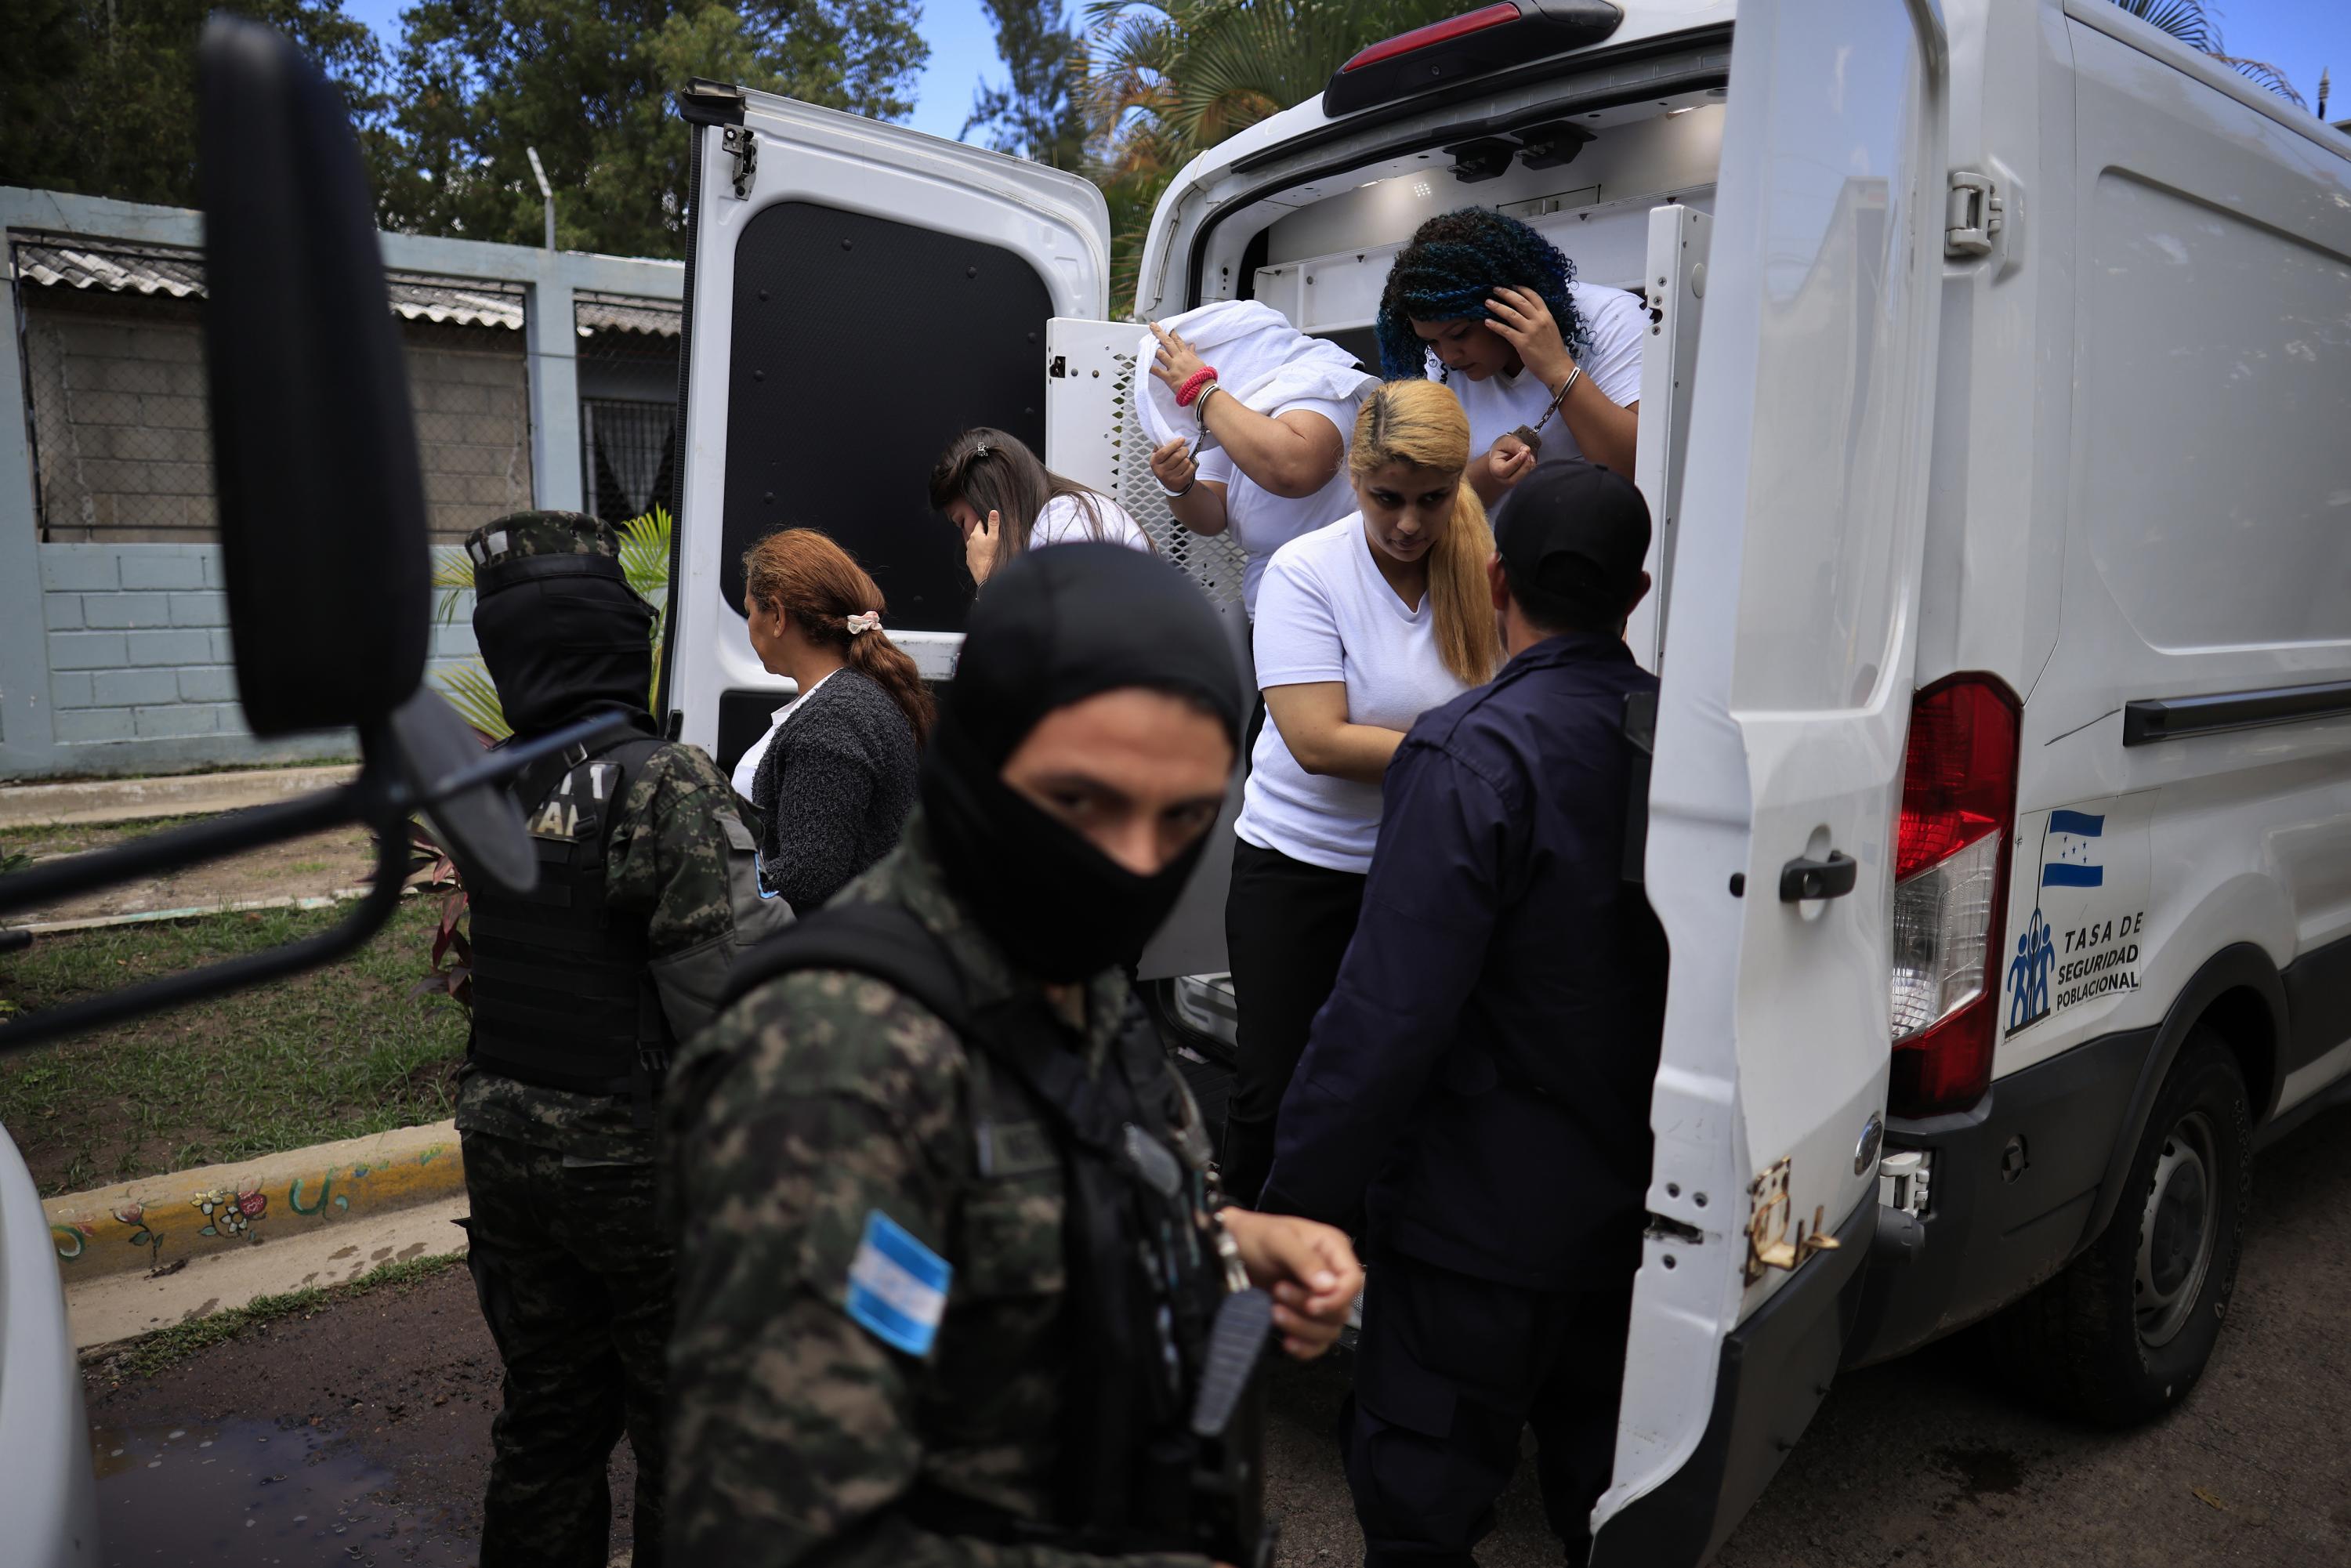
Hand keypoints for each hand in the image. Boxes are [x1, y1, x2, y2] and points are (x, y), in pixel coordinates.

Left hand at [965, 509, 998, 583]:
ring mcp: (969, 552)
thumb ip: (994, 524)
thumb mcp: (994, 538)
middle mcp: (970, 542)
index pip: (980, 523)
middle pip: (977, 534)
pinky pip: (974, 553)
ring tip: (989, 547)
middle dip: (984, 533)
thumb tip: (993, 512)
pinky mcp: (970, 560)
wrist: (985, 574)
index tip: (991, 524)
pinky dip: (979, 553)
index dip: (987, 523)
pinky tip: (985, 555)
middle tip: (992, 536)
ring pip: (975, 544)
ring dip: (981, 543)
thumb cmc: (990, 556)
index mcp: (975, 534)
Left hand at [1148, 321, 1209, 392]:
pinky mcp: (1169, 378)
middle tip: (1153, 326)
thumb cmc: (1204, 378)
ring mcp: (1173, 367)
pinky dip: (1150, 368)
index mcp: (1187, 355)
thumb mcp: (1200, 363)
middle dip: (1159, 333)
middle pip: (1168, 343)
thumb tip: (1192, 345)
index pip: (1178, 341)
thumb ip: (1193, 354)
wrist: (1203, 390)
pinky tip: (1144, 364)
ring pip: (1161, 355)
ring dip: (1154, 350)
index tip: (1168, 328)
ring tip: (1147, 344)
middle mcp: (1179, 359)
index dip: (1172, 334)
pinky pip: (1157, 371)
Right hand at [1149, 437, 1197, 494]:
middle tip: (1185, 450)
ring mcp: (1170, 478)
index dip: (1174, 444)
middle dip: (1184, 450)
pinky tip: (1187, 467)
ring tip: (1184, 460)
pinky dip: (1191, 465)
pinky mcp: (1180, 482)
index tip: (1181, 439)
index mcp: (1154, 462)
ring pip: (1185, 462)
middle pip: (1177, 456)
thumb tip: (1168, 436)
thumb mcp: (1159, 457)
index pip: (1164, 451)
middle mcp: (1161, 471)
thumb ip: (1161, 447)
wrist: (1171, 484)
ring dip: (1187, 458)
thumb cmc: (1165, 466)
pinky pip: (1190, 469)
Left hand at [1217, 1208, 1362, 1359]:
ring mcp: (1319, 1299)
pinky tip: (1286, 1342)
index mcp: (1333, 1249)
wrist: (1229, 1250)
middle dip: (1308, 1309)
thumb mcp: (1278, 1239)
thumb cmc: (1255, 1236)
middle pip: (1341, 1309)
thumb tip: (1329, 1287)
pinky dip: (1305, 1347)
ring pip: (1329, 1329)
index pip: (1353, 1281)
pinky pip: (1318, 1343)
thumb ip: (1304, 1260)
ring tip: (1273, 1311)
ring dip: (1302, 1327)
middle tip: (1278, 1291)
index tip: (1311, 1305)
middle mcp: (1331, 1275)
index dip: (1338, 1298)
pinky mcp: (1305, 1318)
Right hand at [1476, 432, 1537, 493]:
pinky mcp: (1521, 482)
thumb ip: (1514, 445)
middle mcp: (1501, 479)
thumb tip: (1527, 450)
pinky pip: (1529, 477)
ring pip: (1522, 480)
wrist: (1503, 454)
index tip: (1524, 453)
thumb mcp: (1505, 442)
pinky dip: (1532, 467)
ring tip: (1527, 454)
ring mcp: (1511, 482)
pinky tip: (1528, 458)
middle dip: (1524, 466)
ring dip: (1529, 466)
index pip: (1504, 470)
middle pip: (1513, 480)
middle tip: (1528, 453)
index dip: (1516, 462)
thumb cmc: (1502, 448)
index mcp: (1494, 468)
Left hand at [1483, 285, 1575, 389]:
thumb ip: (1540, 320)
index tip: (1512, 285)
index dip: (1522, 289)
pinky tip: (1487, 322)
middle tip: (1495, 289)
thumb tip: (1527, 314)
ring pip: (1511, 314)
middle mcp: (1539, 320)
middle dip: (1506, 293)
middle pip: (1520, 302)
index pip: (1534, 297)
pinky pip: (1505, 331)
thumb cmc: (1554, 351)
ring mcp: (1530, 331)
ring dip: (1497, 306)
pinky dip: (1495, 325)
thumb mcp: (1551, 329)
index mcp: (1547, 316)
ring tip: (1488, 302)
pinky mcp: (1522, 343)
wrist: (1557, 367)